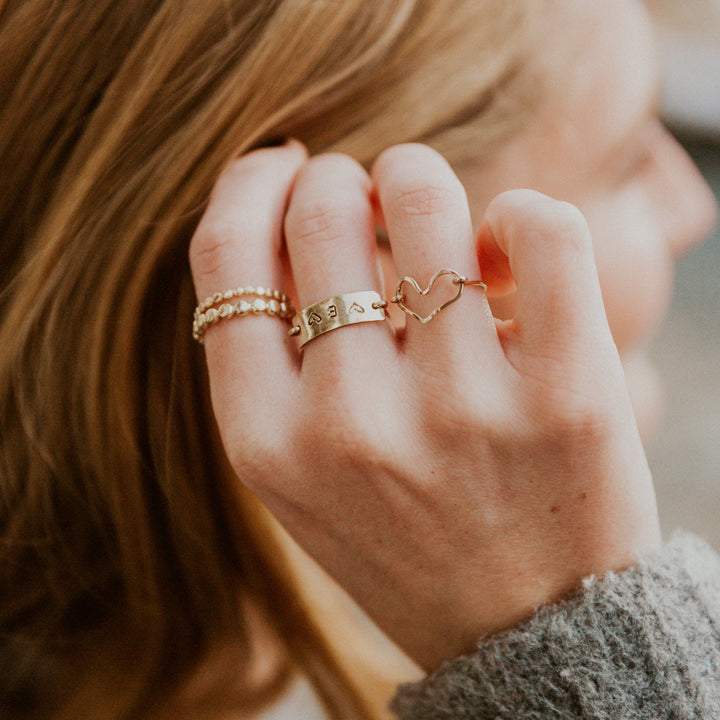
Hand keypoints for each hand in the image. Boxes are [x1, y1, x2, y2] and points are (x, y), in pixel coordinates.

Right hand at [188, 141, 660, 669]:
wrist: (522, 633)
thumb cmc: (403, 538)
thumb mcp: (300, 472)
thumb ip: (276, 360)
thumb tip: (304, 212)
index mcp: (267, 443)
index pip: (225, 259)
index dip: (250, 185)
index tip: (286, 167)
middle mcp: (349, 426)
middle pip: (322, 212)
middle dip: (342, 180)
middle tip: (368, 199)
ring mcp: (460, 409)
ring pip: (423, 198)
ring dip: (420, 181)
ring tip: (435, 217)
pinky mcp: (567, 396)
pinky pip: (539, 229)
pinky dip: (521, 214)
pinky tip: (508, 252)